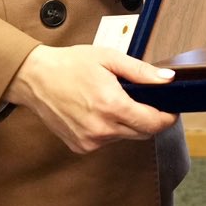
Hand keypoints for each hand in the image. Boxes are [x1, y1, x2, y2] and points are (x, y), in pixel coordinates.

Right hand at [10, 43, 176, 153]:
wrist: (35, 78)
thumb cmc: (71, 64)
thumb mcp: (109, 58)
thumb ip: (142, 72)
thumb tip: (168, 79)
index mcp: (112, 106)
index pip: (154, 123)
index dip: (167, 117)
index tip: (171, 109)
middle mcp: (102, 129)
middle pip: (143, 133)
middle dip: (149, 118)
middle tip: (143, 99)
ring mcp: (90, 141)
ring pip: (125, 137)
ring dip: (128, 123)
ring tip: (113, 100)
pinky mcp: (80, 147)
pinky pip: (107, 141)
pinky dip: (110, 129)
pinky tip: (98, 111)